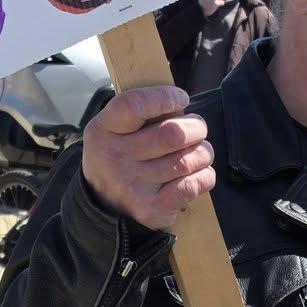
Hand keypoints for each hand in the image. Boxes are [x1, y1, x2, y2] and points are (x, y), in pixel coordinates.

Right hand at [81, 86, 215, 232]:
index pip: (135, 105)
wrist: (103, 203)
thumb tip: (181, 107)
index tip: (181, 99)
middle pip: (173, 134)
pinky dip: (204, 175)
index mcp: (104, 129)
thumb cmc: (119, 154)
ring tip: (198, 151)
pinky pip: (192, 185)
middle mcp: (115, 158)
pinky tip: (197, 172)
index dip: (166, 97)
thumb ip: (143, 111)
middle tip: (197, 128)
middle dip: (196, 127)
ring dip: (203, 152)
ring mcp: (133, 185)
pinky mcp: (151, 208)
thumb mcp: (114, 126)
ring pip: (188, 160)